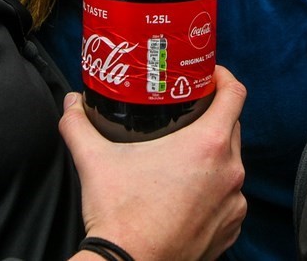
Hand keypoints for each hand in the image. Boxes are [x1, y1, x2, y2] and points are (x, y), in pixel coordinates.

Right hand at [61, 66, 247, 260]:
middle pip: (232, 128)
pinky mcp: (230, 229)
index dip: (223, 77)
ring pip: (231, 165)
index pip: (235, 94)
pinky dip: (214, 193)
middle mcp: (230, 172)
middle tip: (186, 115)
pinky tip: (187, 195)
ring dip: (213, 158)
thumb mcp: (94, 160)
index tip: (208, 76)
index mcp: (208, 145)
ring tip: (182, 159)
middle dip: (212, 118)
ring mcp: (234, 204)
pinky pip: (229, 200)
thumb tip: (72, 103)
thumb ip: (79, 124)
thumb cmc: (120, 215)